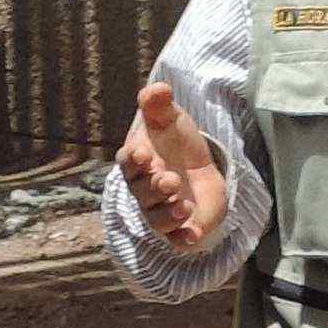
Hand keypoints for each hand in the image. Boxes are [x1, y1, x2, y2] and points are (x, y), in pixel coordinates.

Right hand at [118, 78, 230, 251]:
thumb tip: (158, 88)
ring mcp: (162, 211)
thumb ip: (160, 105)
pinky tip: (194, 236)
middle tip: (169, 179)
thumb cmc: (176, 144)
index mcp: (137, 163)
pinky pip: (177, 239)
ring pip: (157, 220)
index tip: (143, 153)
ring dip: (167, 215)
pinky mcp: (182, 228)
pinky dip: (183, 240)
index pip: (128, 163)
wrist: (199, 170)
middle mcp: (145, 191)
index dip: (133, 160)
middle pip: (142, 193)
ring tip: (182, 206)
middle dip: (155, 188)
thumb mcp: (171, 119)